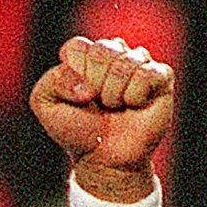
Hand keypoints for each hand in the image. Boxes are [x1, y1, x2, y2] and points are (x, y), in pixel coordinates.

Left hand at [29, 35, 174, 192]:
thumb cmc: (76, 129)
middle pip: (101, 51)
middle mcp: (114, 52)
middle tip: (99, 104)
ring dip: (114, 94)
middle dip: (95, 85)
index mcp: (85, 54)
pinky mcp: (161, 76)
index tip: (79, 97)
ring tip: (115, 107)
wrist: (103, 158)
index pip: (77, 47)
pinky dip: (135, 96)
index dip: (75, 76)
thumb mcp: (45, 104)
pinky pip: (147, 74)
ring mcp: (139, 62)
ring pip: (124, 63)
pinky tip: (134, 105)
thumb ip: (53, 81)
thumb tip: (87, 85)